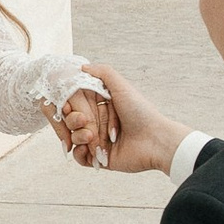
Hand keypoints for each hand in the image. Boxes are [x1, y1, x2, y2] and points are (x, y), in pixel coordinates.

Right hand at [78, 61, 191, 177]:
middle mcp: (98, 121)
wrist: (155, 140)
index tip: (69, 106)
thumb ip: (103, 72)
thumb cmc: (141, 112)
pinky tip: (87, 150)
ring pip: (74, 138)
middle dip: (73, 121)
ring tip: (92, 137)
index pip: (74, 104)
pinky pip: (80, 157)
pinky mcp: (100, 157)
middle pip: (71, 121)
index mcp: (101, 105)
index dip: (69, 106)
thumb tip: (83, 66)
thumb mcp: (122, 86)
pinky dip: (79, 154)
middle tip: (84, 121)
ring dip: (78, 137)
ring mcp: (98, 140)